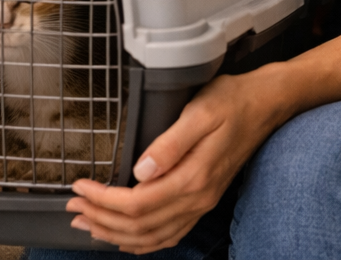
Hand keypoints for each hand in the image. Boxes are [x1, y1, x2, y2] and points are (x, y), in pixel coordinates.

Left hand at [61, 13, 340, 251]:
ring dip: (116, 233)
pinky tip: (126, 236)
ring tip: (88, 223)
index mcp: (194, 178)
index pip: (137, 203)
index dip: (103, 201)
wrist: (267, 103)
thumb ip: (169, 143)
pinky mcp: (204, 199)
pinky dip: (143, 241)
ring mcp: (202, 202)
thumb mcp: (200, 111)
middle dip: (102, 220)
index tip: (80, 187)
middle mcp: (198, 198)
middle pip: (140, 225)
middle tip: (73, 208)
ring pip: (153, 236)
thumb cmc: (233, 100)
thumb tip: (140, 171)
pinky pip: (170, 234)